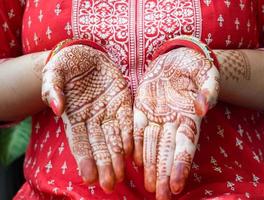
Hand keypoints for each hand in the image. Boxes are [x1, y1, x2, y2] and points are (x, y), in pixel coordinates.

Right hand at [42, 44, 132, 192]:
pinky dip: (130, 134)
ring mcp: (109, 111)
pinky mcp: (123, 101)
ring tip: (122, 174)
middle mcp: (93, 118)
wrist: (86, 53)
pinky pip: (128, 120)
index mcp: (75, 116)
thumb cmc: (67, 65)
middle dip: (104, 165)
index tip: (89, 176)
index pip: (79, 142)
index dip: (84, 159)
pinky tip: (133, 150)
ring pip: (115, 137)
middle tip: (110, 183)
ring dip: (118, 156)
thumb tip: (56, 108)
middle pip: (99, 145)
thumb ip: (53, 89)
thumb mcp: (55, 73)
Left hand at [133, 47, 218, 198]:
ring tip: (148, 186)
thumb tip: (203, 108)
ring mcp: (156, 116)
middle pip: (168, 152)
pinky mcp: (141, 107)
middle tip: (159, 196)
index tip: (176, 186)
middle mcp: (173, 121)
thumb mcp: (207, 73)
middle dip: (164, 174)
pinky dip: (136, 143)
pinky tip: (134, 160)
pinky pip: (137, 128)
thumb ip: (209, 89)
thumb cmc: (196, 66)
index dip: (181, 166)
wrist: (177, 57)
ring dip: (150, 165)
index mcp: (190, 117)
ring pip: (152, 145)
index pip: (186, 147)